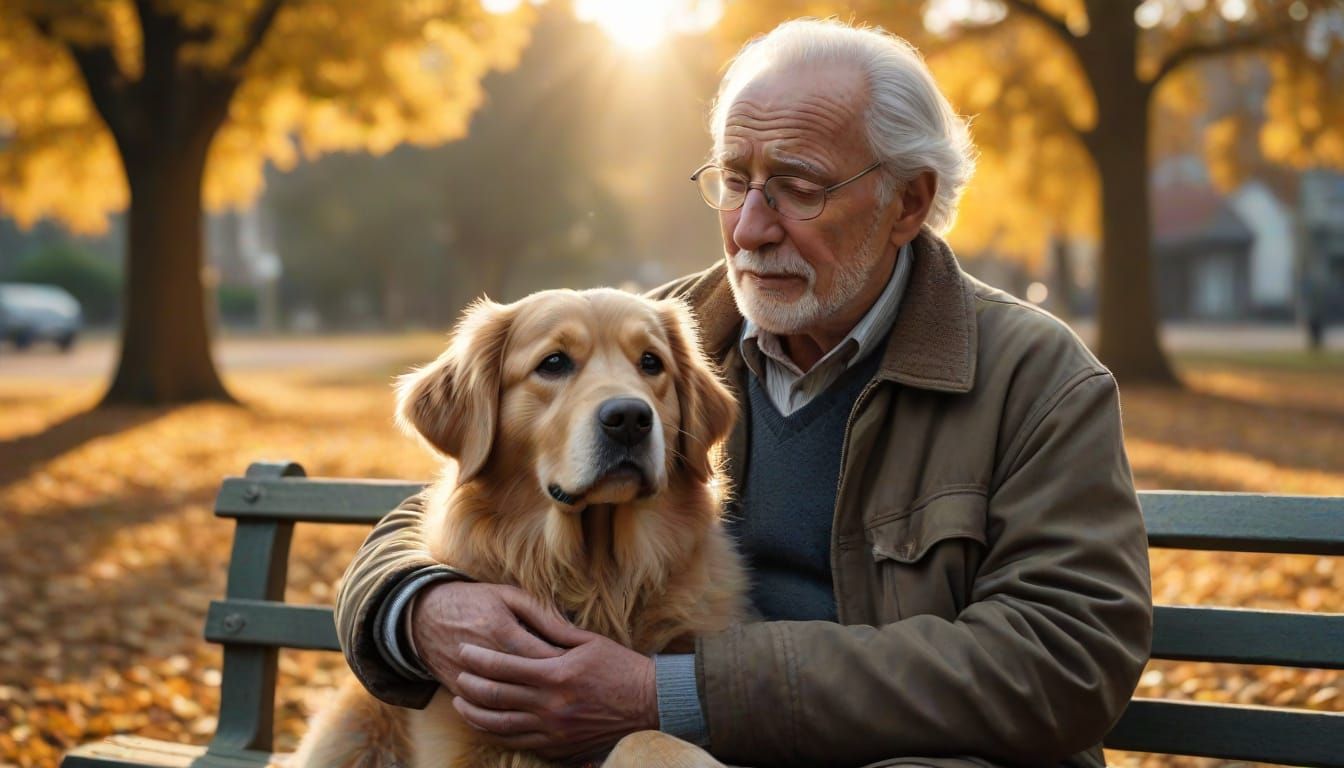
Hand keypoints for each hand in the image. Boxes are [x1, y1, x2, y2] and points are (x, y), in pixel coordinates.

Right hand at [410, 581, 569, 694]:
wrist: (424, 615)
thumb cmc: (474, 601)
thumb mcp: (509, 596)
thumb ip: (541, 612)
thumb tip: (572, 632)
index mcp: (503, 631)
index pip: (544, 658)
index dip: (567, 666)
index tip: (583, 669)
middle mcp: (486, 658)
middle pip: (530, 683)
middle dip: (554, 689)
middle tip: (573, 689)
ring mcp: (470, 677)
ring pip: (509, 702)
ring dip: (533, 705)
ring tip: (552, 701)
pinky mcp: (458, 691)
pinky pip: (487, 709)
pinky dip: (508, 712)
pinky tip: (527, 710)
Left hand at [451, 627, 658, 761]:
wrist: (649, 703)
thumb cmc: (621, 667)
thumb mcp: (589, 642)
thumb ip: (555, 632)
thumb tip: (529, 617)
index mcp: (555, 674)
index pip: (502, 666)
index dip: (477, 658)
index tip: (464, 650)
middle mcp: (549, 704)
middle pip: (494, 695)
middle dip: (469, 684)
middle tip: (457, 674)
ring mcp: (552, 730)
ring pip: (499, 724)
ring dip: (474, 713)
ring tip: (460, 703)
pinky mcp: (558, 747)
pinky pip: (517, 742)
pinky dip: (496, 733)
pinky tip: (486, 724)